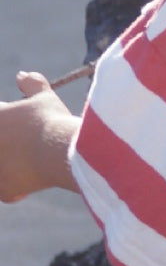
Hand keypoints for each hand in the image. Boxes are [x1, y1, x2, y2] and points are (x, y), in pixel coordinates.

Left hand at [0, 71, 80, 201]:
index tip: (20, 125)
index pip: (0, 116)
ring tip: (29, 160)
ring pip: (2, 166)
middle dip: (9, 143)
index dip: (8, 119)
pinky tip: (30, 183)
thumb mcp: (44, 97)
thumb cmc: (51, 121)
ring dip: (10, 164)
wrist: (60, 151)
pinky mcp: (3, 190)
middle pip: (1, 144)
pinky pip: (6, 191)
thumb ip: (32, 84)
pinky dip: (17, 188)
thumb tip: (22, 75)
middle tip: (26, 143)